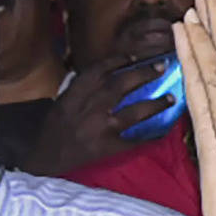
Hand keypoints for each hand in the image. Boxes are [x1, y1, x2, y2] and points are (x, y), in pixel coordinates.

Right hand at [20, 56, 173, 175]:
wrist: (44, 157)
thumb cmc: (56, 126)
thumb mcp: (64, 100)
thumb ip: (84, 86)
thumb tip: (112, 70)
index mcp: (77, 93)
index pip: (101, 70)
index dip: (120, 60)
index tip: (135, 57)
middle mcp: (90, 107)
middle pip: (123, 85)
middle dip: (145, 74)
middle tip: (162, 67)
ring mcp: (100, 127)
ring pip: (134, 112)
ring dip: (156, 104)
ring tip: (172, 97)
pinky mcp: (107, 147)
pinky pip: (134, 140)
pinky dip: (149, 136)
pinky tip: (163, 131)